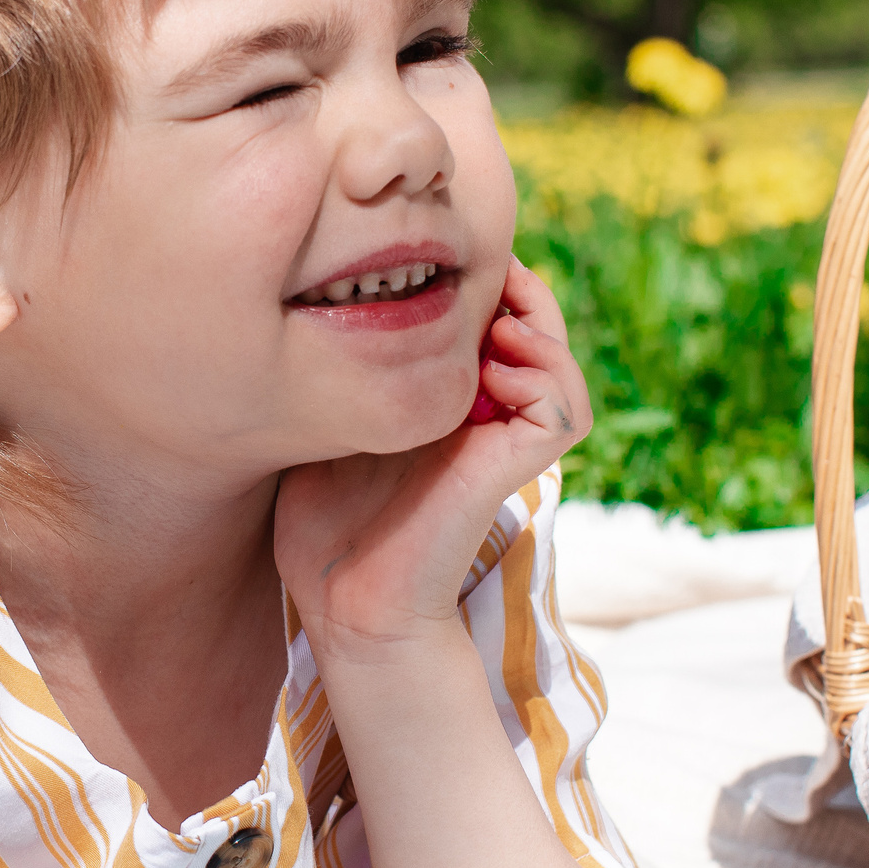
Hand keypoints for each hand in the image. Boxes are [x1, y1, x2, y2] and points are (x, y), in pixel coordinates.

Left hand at [275, 259, 592, 661]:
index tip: (422, 261)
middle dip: (511, 287)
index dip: (472, 281)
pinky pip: (561, 409)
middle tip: (472, 269)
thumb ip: (330, 373)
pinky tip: (492, 369)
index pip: (486, 320)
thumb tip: (307, 304)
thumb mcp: (319, 424)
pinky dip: (541, 376)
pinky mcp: (514, 469)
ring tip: (491, 315)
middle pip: (532, 327)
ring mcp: (503, 443)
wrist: (345, 606)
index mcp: (443, 402)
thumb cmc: (322, 527)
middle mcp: (484, 417)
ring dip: (535, 323)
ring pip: (557, 362)